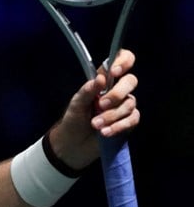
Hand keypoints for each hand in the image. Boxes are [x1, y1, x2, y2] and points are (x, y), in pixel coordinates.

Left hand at [49, 48, 139, 169]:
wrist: (73, 145)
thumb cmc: (73, 120)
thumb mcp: (76, 104)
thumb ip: (87, 91)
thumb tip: (100, 78)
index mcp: (103, 81)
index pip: (122, 61)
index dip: (123, 61)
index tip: (115, 71)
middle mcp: (117, 90)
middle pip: (131, 81)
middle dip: (117, 94)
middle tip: (100, 105)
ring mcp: (124, 106)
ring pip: (130, 103)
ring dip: (111, 115)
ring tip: (95, 125)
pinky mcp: (129, 122)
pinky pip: (132, 119)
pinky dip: (118, 126)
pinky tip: (105, 132)